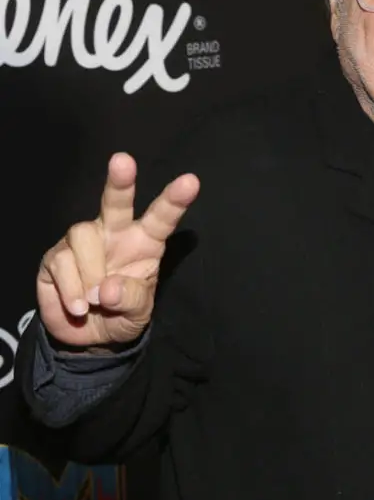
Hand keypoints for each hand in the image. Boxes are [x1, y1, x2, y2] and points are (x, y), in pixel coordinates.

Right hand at [38, 153, 199, 347]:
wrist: (88, 338)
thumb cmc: (121, 315)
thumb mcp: (137, 314)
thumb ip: (130, 299)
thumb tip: (107, 289)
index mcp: (144, 242)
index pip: (161, 218)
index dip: (174, 201)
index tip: (191, 182)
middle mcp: (113, 233)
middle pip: (115, 203)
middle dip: (120, 182)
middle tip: (123, 161)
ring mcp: (82, 242)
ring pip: (83, 236)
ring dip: (91, 273)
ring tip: (94, 303)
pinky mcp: (55, 256)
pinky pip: (61, 262)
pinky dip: (71, 289)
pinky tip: (78, 307)